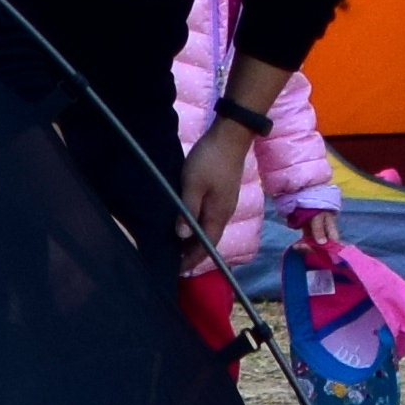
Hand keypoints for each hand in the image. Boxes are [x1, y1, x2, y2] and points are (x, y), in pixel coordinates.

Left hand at [180, 116, 260, 252]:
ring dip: (195, 238)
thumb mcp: (192, 185)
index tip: (177, 269)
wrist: (231, 136)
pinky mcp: (224, 194)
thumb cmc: (210, 160)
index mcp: (218, 215)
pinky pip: (211, 217)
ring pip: (210, 228)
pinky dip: (199, 225)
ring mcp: (226, 203)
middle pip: (209, 240)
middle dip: (192, 252)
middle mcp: (225, 213)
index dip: (192, 259)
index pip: (206, 246)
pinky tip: (188, 222)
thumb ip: (187, 211)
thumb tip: (182, 236)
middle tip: (173, 259)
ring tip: (177, 244)